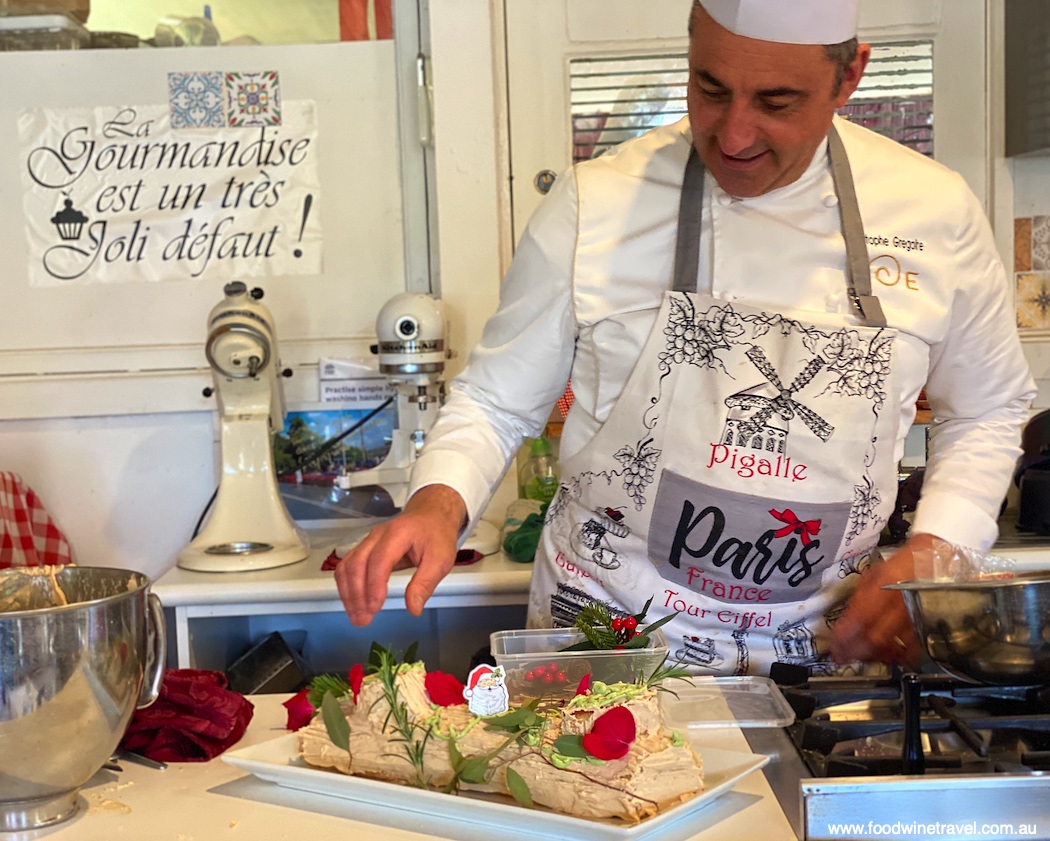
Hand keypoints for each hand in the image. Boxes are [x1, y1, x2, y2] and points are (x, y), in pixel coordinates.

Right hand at [334, 484, 466, 625]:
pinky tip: (353, 603)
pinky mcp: (364, 548)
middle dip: (357, 594)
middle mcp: (377, 535)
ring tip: (357, 617)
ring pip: (347, 566)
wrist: (431, 514)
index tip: (375, 608)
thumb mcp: (441, 559)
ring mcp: (368, 540)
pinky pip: (348, 566)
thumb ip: (425, 583)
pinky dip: (347, 586)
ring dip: (348, 593)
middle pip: (357, 563)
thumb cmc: (437, 535)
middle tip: (363, 620)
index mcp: (398, 534)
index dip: (374, 585)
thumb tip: (413, 609)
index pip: (379, 560)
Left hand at [829, 533, 942, 665]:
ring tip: (861, 657)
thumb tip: (846, 623)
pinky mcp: (930, 624)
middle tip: (843, 656)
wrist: (937, 557)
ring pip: (894, 647)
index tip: (835, 646)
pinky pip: (913, 649)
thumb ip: (860, 597)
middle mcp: (902, 602)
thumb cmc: (902, 563)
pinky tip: (887, 656)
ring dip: (874, 656)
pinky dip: (898, 657)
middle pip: (876, 638)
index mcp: (885, 585)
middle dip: (856, 651)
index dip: (845, 636)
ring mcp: (918, 615)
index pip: (860, 617)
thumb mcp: (876, 572)